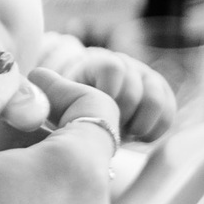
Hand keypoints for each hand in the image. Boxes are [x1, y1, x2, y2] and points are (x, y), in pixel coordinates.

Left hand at [51, 45, 175, 142]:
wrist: (91, 111)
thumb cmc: (68, 108)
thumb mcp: (56, 99)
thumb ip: (50, 91)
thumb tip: (35, 76)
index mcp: (99, 64)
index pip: (112, 69)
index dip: (105, 95)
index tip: (92, 114)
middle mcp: (126, 66)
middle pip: (133, 89)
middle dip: (118, 117)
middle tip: (104, 132)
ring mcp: (146, 80)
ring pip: (155, 100)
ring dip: (137, 125)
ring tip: (122, 137)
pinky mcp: (161, 97)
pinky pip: (167, 113)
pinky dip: (153, 130)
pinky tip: (138, 139)